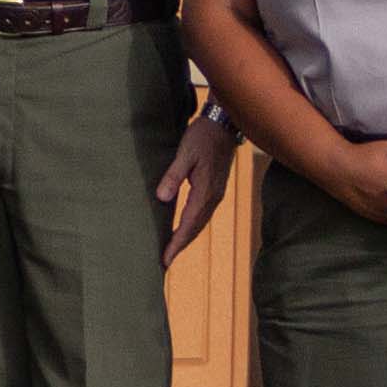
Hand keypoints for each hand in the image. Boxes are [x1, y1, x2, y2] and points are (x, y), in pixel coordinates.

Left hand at [156, 114, 236, 266]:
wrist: (224, 125)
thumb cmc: (203, 136)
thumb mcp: (184, 153)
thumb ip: (173, 175)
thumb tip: (162, 198)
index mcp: (205, 191)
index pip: (188, 224)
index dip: (176, 243)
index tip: (165, 259)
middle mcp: (213, 197)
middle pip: (195, 229)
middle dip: (180, 246)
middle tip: (165, 262)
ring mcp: (216, 194)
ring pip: (200, 223)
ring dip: (187, 238)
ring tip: (173, 251)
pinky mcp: (215, 189)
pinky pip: (203, 215)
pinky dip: (193, 226)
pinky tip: (185, 228)